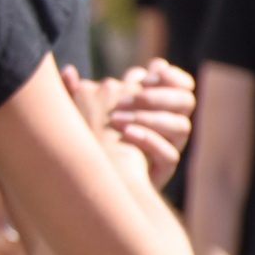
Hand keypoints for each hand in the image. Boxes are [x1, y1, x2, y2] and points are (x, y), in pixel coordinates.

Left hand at [65, 60, 194, 187]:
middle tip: (134, 95)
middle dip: (160, 95)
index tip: (147, 73)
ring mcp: (166, 146)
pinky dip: (150, 141)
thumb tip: (69, 70)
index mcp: (152, 106)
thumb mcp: (80, 118)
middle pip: (185, 101)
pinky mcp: (160, 169)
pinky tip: (127, 133)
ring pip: (181, 126)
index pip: (179, 84)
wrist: (90, 184)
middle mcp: (165, 125)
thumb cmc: (87, 146)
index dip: (170, 76)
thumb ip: (75, 95)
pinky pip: (169, 155)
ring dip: (152, 118)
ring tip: (118, 118)